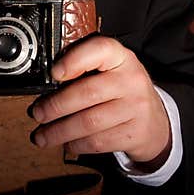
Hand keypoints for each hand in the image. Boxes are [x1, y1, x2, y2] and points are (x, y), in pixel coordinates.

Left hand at [30, 36, 171, 167]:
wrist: (155, 122)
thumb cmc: (121, 92)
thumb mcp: (111, 71)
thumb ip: (84, 70)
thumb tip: (46, 85)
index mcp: (121, 57)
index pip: (100, 49)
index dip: (74, 60)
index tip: (54, 73)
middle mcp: (132, 80)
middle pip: (88, 93)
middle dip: (56, 106)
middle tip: (38, 113)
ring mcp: (136, 108)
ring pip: (89, 122)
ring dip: (60, 131)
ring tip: (43, 136)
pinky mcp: (135, 134)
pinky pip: (98, 142)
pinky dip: (76, 145)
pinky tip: (67, 144)